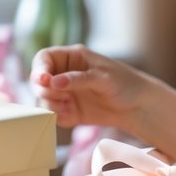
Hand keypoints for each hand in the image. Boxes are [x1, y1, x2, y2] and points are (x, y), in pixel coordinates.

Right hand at [30, 44, 147, 130]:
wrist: (137, 106)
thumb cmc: (124, 83)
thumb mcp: (103, 78)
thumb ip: (78, 79)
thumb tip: (54, 81)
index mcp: (71, 58)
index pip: (44, 58)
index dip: (39, 69)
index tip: (43, 80)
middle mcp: (64, 74)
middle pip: (38, 80)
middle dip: (44, 90)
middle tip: (61, 96)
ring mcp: (65, 93)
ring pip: (43, 99)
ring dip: (51, 104)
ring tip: (69, 106)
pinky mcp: (68, 111)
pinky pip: (53, 115)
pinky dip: (58, 117)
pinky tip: (72, 116)